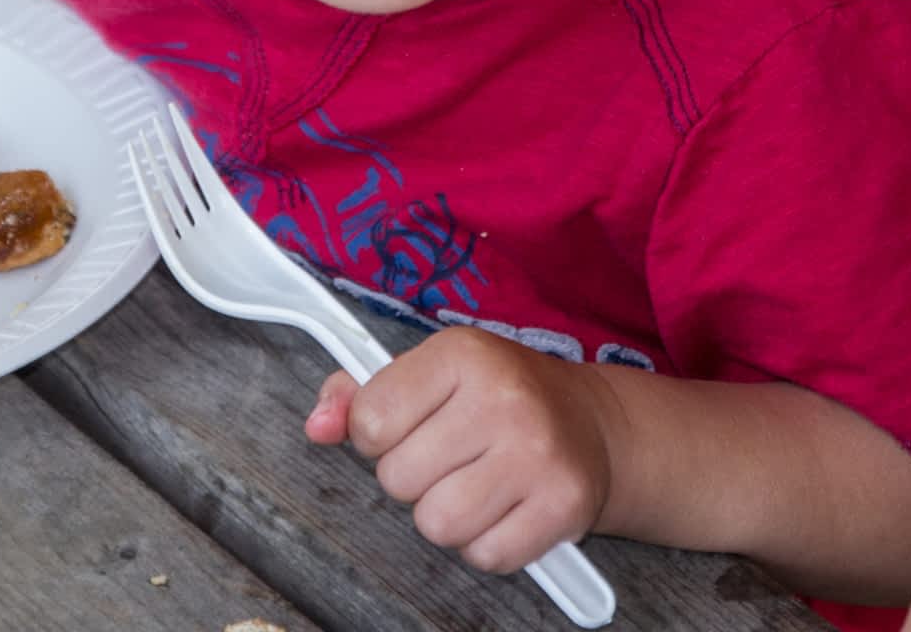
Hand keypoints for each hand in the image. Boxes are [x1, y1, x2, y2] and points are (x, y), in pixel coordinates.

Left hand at [305, 327, 615, 574]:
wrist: (593, 422)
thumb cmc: (498, 395)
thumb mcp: (431, 373)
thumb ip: (359, 395)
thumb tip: (317, 426)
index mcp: (462, 354)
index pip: (370, 419)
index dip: (376, 435)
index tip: (407, 427)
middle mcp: (502, 399)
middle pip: (398, 478)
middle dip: (413, 476)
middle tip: (451, 456)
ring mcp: (537, 454)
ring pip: (436, 523)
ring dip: (445, 515)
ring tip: (474, 483)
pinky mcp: (563, 506)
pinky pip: (484, 555)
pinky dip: (485, 543)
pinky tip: (504, 508)